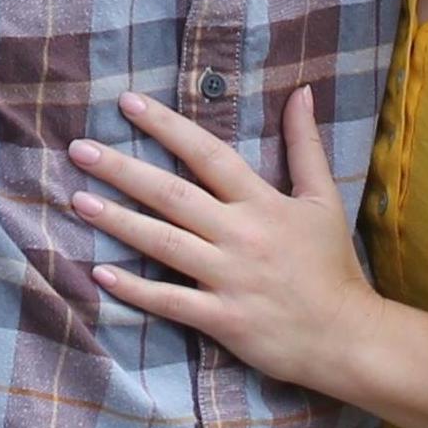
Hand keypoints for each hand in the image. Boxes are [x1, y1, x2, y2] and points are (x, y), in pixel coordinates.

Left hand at [68, 86, 370, 391]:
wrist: (349, 337)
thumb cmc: (331, 265)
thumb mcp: (323, 198)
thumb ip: (305, 144)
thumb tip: (300, 91)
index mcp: (262, 202)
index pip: (207, 154)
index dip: (167, 126)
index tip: (128, 103)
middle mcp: (241, 235)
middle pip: (173, 195)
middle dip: (124, 169)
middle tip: (80, 149)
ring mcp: (230, 278)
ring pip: (165, 244)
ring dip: (119, 221)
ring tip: (78, 201)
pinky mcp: (223, 320)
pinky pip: (172, 302)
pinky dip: (136, 289)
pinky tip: (100, 272)